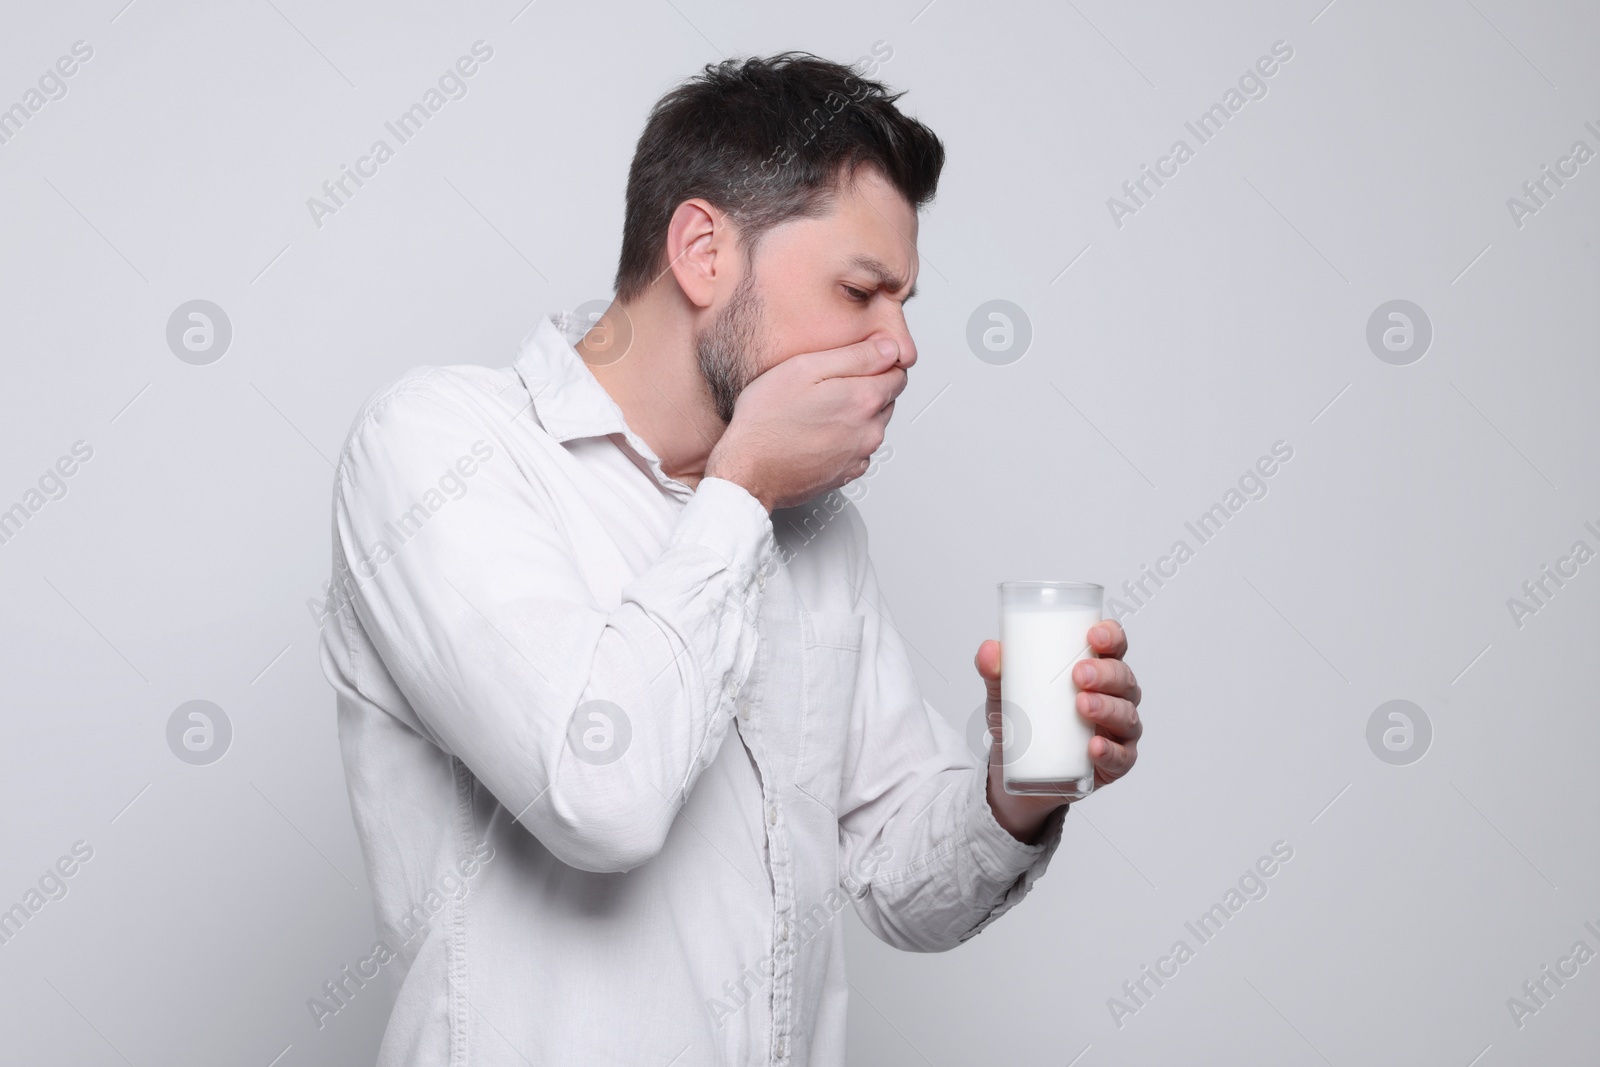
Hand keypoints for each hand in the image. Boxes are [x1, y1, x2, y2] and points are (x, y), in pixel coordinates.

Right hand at [704, 338, 907, 511]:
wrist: (747, 471)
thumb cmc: (766, 421)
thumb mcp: (804, 368)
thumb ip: (855, 356)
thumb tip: (889, 348)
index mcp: (863, 400)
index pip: (898, 373)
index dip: (880, 360)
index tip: (858, 359)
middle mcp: (869, 431)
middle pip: (887, 398)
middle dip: (867, 386)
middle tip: (829, 384)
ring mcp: (859, 456)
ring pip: (873, 424)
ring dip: (856, 414)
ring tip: (818, 409)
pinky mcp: (847, 474)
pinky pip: (858, 449)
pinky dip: (846, 439)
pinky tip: (817, 432)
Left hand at [975, 620, 1142, 843]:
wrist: (1018, 773)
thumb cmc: (1024, 722)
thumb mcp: (1006, 694)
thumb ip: (996, 671)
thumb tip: (988, 651)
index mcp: (1095, 671)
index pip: (1114, 647)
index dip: (1112, 637)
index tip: (1093, 636)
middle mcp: (1114, 697)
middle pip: (1123, 678)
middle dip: (1105, 674)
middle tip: (1078, 676)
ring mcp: (1117, 731)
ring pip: (1126, 715)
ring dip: (1108, 708)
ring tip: (1082, 706)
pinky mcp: (1115, 763)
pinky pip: (1121, 757)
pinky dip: (1110, 751)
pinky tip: (1094, 746)